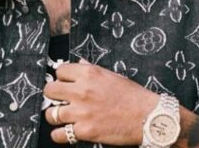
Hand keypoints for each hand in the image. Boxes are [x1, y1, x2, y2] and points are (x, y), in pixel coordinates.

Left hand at [43, 59, 160, 144]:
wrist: (149, 117)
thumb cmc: (134, 96)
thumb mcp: (112, 76)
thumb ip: (91, 70)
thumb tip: (78, 64)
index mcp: (89, 74)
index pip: (60, 71)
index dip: (62, 78)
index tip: (65, 84)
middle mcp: (82, 91)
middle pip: (49, 90)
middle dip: (53, 95)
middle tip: (60, 100)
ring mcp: (82, 112)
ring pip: (50, 113)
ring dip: (55, 116)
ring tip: (63, 118)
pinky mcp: (85, 131)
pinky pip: (58, 134)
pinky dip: (60, 135)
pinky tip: (67, 132)